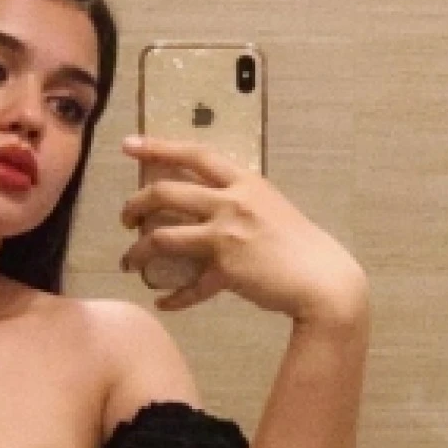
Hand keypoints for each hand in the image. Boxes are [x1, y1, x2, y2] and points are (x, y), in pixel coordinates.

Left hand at [120, 136, 367, 326]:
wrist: (322, 279)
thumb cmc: (298, 245)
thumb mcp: (270, 208)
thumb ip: (238, 202)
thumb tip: (209, 204)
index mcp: (244, 181)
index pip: (194, 154)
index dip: (158, 146)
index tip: (129, 145)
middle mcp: (232, 202)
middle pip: (165, 192)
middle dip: (134, 204)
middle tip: (125, 218)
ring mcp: (227, 235)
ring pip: (162, 237)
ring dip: (138, 251)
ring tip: (130, 261)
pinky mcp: (226, 270)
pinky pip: (189, 286)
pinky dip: (173, 297)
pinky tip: (163, 303)